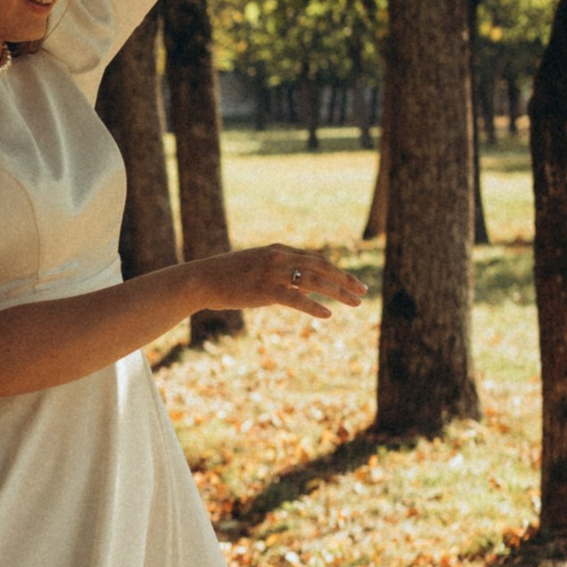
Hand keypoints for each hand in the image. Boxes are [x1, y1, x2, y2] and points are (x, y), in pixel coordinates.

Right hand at [204, 244, 362, 322]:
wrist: (202, 280)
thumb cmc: (227, 277)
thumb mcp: (257, 268)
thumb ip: (279, 273)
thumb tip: (299, 284)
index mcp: (279, 251)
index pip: (316, 260)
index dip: (337, 271)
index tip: (352, 282)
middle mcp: (279, 258)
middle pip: (322, 267)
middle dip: (345, 280)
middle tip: (363, 291)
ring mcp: (273, 274)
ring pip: (315, 282)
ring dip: (338, 293)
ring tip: (355, 303)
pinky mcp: (265, 290)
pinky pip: (296, 299)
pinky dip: (313, 306)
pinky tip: (327, 315)